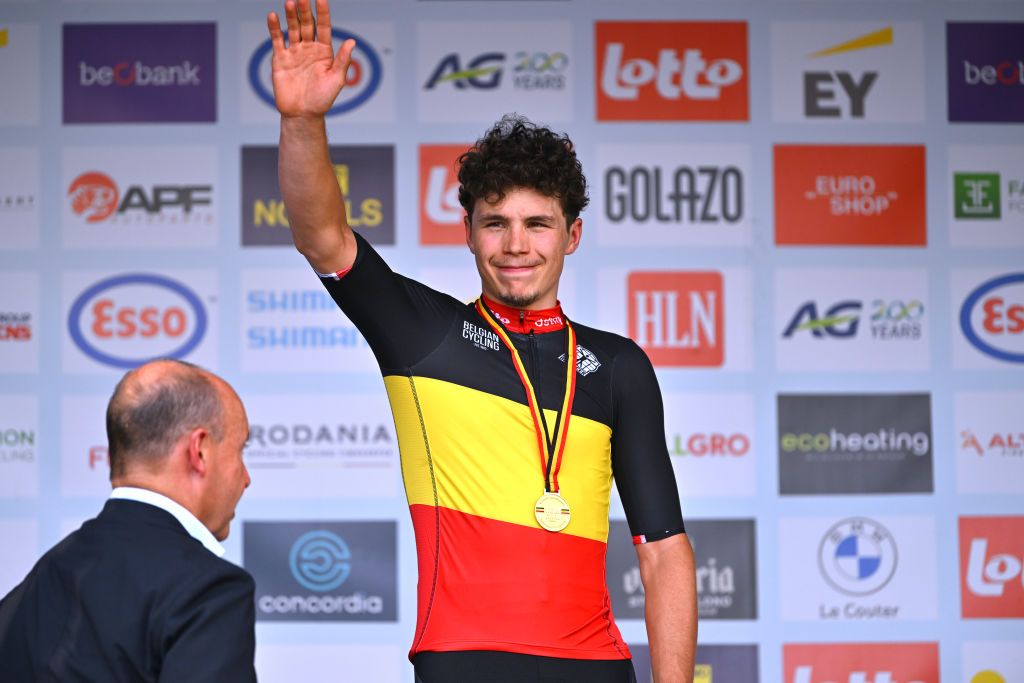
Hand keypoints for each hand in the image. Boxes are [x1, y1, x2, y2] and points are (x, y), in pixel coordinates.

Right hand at [266, 0, 355, 117]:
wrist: (303, 114)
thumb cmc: (323, 99)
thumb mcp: (336, 80)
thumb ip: (342, 60)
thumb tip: (353, 42)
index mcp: (324, 51)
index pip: (324, 27)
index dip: (323, 13)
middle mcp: (309, 48)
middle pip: (307, 25)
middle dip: (305, 11)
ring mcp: (294, 52)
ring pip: (293, 29)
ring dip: (291, 16)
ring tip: (290, 2)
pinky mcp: (280, 59)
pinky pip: (277, 40)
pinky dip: (275, 28)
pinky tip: (274, 16)